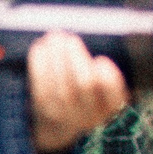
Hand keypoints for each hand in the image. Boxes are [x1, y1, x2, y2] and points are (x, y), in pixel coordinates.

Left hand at [26, 28, 129, 153]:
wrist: (60, 125)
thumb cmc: (88, 94)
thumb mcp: (105, 87)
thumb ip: (107, 68)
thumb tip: (106, 28)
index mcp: (111, 105)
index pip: (113, 91)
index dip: (107, 74)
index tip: (100, 59)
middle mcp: (90, 114)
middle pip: (83, 83)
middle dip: (75, 56)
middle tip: (69, 38)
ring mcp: (65, 113)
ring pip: (60, 82)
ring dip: (55, 55)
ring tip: (54, 37)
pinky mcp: (44, 107)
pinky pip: (40, 83)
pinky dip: (40, 62)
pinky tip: (41, 47)